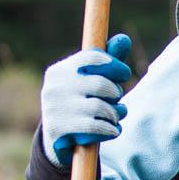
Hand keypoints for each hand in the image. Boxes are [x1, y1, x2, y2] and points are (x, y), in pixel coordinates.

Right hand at [40, 34, 132, 167]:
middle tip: (117, 98)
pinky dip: (111, 129)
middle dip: (116, 92)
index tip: (124, 74)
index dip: (115, 64)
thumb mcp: (89, 82)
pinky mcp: (59, 130)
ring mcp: (54, 109)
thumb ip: (107, 62)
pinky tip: (114, 129)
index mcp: (60, 70)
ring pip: (100, 108)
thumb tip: (124, 39)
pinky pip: (96, 127)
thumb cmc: (79, 104)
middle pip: (101, 84)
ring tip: (116, 115)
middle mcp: (54, 87)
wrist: (56, 140)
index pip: (93, 57)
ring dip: (116, 114)